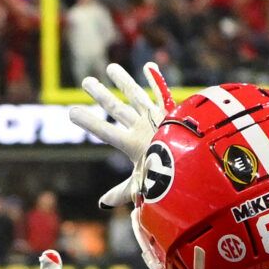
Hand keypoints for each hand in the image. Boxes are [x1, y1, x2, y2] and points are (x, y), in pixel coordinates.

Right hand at [70, 61, 176, 208]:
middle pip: (117, 108)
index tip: (71, 111)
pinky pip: (163, 93)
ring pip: (136, 95)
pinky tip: (150, 65)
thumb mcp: (142, 186)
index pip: (105, 131)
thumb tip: (102, 204)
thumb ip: (122, 192)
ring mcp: (157, 116)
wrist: (197, 161)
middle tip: (86, 81)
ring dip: (123, 80)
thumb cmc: (170, 177)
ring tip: (111, 67)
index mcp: (132, 144)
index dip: (88, 121)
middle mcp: (142, 126)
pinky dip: (156, 80)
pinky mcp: (171, 111)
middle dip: (100, 94)